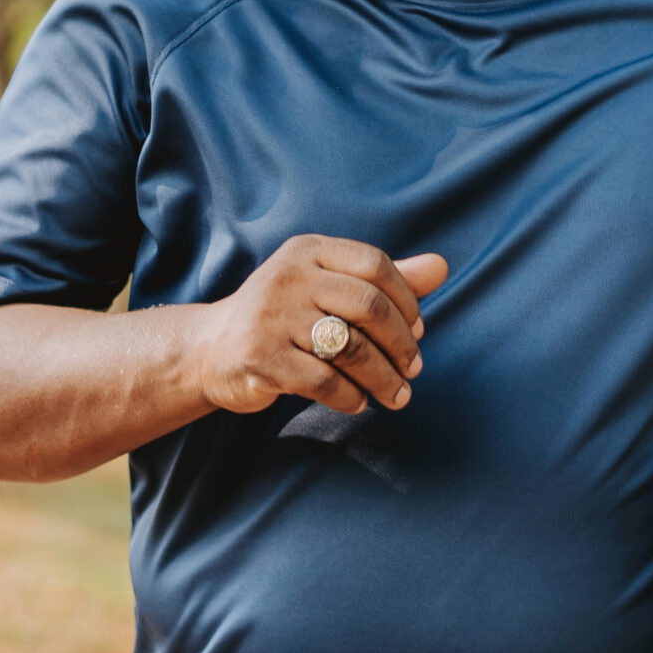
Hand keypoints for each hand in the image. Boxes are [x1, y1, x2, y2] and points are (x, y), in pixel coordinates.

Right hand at [191, 236, 448, 415]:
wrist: (210, 349)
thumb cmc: (283, 316)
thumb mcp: (327, 288)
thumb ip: (382, 280)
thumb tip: (441, 266)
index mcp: (307, 250)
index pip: (374, 264)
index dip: (407, 301)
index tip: (419, 331)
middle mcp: (288, 276)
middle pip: (368, 305)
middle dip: (401, 344)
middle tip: (414, 370)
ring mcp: (271, 316)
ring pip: (350, 348)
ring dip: (383, 378)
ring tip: (396, 395)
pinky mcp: (261, 356)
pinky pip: (323, 381)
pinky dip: (350, 396)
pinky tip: (357, 402)